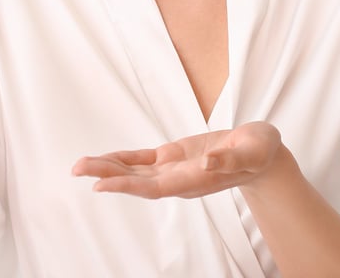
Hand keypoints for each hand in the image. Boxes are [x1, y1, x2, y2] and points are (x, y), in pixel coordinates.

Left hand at [72, 121, 281, 198]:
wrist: (262, 155)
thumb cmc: (260, 152)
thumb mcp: (253, 151)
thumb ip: (232, 159)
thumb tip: (209, 161)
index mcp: (196, 179)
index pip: (156, 187)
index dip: (128, 185)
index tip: (101, 185)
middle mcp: (180, 179)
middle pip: (138, 182)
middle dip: (107, 175)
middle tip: (77, 169)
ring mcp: (175, 169)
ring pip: (136, 171)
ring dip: (109, 167)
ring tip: (81, 165)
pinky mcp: (174, 156)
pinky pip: (143, 159)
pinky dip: (123, 158)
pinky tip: (105, 159)